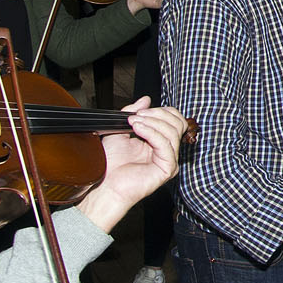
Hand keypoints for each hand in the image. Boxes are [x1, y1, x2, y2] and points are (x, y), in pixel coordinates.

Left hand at [76, 99, 189, 231]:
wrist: (104, 184)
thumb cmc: (111, 163)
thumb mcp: (120, 129)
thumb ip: (133, 113)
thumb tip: (146, 99)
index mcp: (160, 141)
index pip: (174, 119)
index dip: (160, 111)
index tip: (140, 111)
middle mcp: (167, 150)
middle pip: (177, 122)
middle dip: (157, 114)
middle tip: (136, 116)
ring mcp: (169, 160)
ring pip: (172, 131)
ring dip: (151, 123)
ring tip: (133, 123)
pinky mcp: (167, 169)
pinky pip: (166, 145)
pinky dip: (151, 133)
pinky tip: (137, 130)